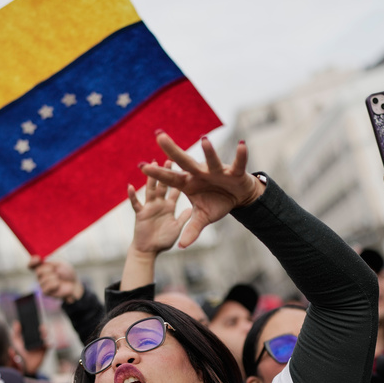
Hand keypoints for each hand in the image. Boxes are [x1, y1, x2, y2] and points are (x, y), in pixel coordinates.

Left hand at [11, 322, 46, 376]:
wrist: (23, 365)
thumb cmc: (19, 353)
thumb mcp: (15, 342)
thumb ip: (16, 332)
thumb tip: (17, 322)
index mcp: (30, 336)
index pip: (34, 328)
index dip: (35, 324)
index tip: (35, 321)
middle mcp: (36, 339)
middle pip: (41, 331)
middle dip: (42, 329)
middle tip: (40, 327)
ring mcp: (41, 345)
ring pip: (46, 337)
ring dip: (45, 335)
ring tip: (42, 335)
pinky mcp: (44, 351)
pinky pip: (49, 346)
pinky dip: (49, 344)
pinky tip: (47, 343)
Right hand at [29, 256, 83, 302]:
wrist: (73, 283)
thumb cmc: (66, 273)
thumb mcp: (59, 264)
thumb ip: (49, 262)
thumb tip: (42, 261)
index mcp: (41, 267)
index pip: (31, 265)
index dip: (32, 261)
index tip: (38, 259)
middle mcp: (40, 276)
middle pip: (38, 271)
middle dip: (50, 269)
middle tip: (57, 271)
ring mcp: (42, 284)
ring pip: (44, 278)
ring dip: (54, 277)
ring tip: (59, 278)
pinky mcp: (45, 292)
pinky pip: (47, 286)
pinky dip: (55, 284)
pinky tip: (58, 284)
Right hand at [128, 170, 192, 255]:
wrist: (149, 250)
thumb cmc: (163, 240)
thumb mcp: (177, 228)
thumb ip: (183, 218)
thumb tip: (192, 208)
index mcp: (169, 206)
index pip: (176, 190)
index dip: (180, 180)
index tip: (185, 167)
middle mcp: (159, 203)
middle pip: (163, 185)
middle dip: (166, 173)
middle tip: (169, 159)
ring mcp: (149, 207)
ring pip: (150, 190)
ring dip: (151, 178)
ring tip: (151, 165)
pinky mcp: (140, 213)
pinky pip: (136, 203)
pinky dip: (132, 196)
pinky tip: (130, 186)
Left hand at [141, 134, 263, 247]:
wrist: (238, 196)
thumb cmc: (217, 202)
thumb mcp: (203, 218)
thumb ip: (192, 229)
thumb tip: (182, 246)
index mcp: (189, 183)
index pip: (170, 178)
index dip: (157, 174)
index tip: (141, 166)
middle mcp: (200, 173)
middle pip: (184, 161)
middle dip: (172, 150)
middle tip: (159, 136)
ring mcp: (216, 171)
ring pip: (211, 160)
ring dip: (208, 152)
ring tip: (204, 139)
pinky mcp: (234, 172)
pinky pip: (238, 163)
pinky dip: (240, 156)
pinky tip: (242, 145)